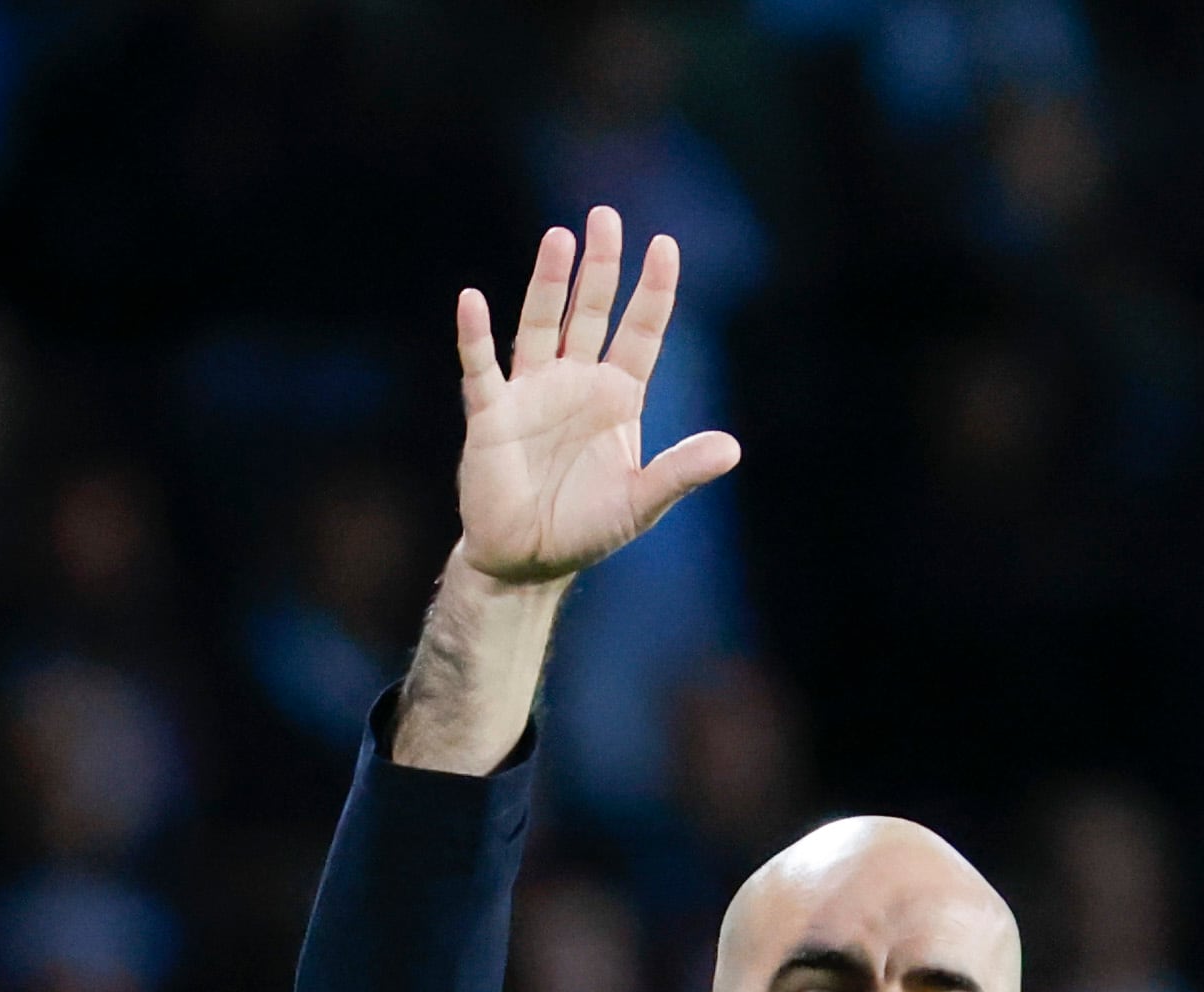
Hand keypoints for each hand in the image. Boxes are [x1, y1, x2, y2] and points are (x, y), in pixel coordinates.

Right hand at [450, 205, 740, 584]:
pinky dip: (475, 335)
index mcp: (618, 397)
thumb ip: (682, 472)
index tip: (664, 245)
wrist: (526, 562)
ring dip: (548, 283)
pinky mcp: (491, 413)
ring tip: (559, 238)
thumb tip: (731, 449)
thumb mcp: (641, 502)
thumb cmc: (585, 529)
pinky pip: (482, 366)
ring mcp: (532, 393)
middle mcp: (576, 383)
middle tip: (606, 216)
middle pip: (590, 311)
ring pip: (541, 324)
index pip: (641, 331)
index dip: (653, 291)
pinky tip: (472, 300)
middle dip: (600, 267)